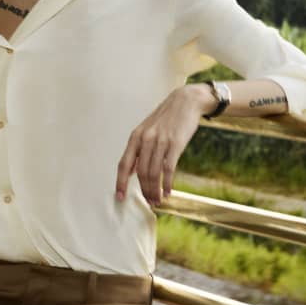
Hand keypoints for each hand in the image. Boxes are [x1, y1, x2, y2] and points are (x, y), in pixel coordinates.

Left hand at [115, 84, 212, 205]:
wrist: (186, 101)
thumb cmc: (166, 118)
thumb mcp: (147, 130)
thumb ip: (139, 149)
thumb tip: (132, 172)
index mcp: (136, 137)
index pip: (124, 164)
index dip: (121, 182)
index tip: (119, 198)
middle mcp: (146, 139)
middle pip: (141, 173)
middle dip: (144, 191)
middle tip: (149, 203)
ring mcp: (160, 141)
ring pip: (154, 173)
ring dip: (155, 190)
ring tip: (158, 200)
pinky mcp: (176, 143)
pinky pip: (168, 169)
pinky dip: (167, 183)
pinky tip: (168, 192)